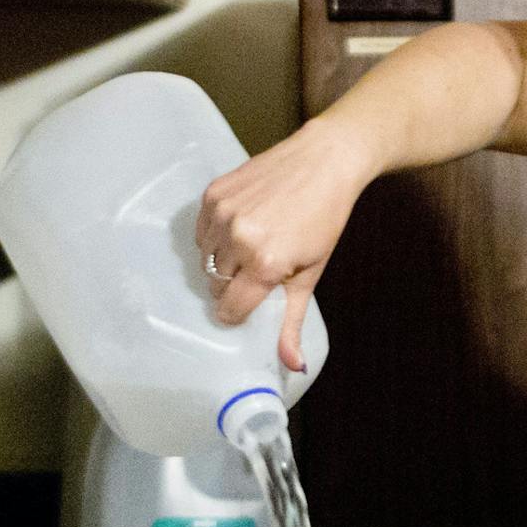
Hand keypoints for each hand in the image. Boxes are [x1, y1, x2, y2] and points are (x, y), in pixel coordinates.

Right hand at [194, 115, 374, 369]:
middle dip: (232, 286)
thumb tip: (294, 365)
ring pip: (205, 259)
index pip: (229, 309)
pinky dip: (214, 236)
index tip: (248, 307)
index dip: (237, 313)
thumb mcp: (312, 273)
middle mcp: (238, 239)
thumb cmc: (325, 219)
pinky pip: (201, 231)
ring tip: (251, 248)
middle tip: (256, 273)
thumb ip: (293, 321)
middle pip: (216, 285)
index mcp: (264, 264)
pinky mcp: (213, 194)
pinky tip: (241, 228)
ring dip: (223, 261)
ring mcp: (222, 214)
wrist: (325, 161)